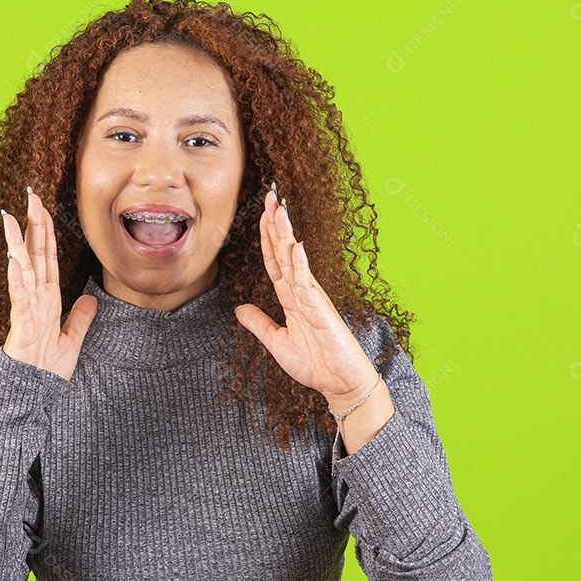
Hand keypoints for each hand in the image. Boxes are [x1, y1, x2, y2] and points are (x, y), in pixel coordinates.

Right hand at [1, 187, 96, 380]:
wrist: (34, 392)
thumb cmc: (47, 369)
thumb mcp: (72, 339)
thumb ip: (80, 318)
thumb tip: (91, 298)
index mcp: (49, 298)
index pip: (48, 257)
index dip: (46, 231)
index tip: (42, 206)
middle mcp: (36, 297)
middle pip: (35, 254)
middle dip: (33, 224)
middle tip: (30, 195)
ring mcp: (27, 308)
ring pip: (22, 268)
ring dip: (17, 242)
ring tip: (10, 217)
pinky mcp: (21, 324)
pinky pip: (19, 296)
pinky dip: (17, 278)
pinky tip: (14, 259)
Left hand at [234, 187, 393, 450]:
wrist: (340, 384)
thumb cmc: (316, 364)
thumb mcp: (277, 342)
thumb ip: (260, 324)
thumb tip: (239, 310)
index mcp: (292, 297)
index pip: (275, 261)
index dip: (267, 238)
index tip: (262, 213)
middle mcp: (302, 292)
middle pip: (285, 252)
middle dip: (277, 224)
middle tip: (271, 195)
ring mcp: (313, 299)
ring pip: (295, 261)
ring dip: (286, 235)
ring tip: (280, 209)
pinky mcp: (321, 312)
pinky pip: (307, 285)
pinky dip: (300, 265)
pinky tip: (295, 247)